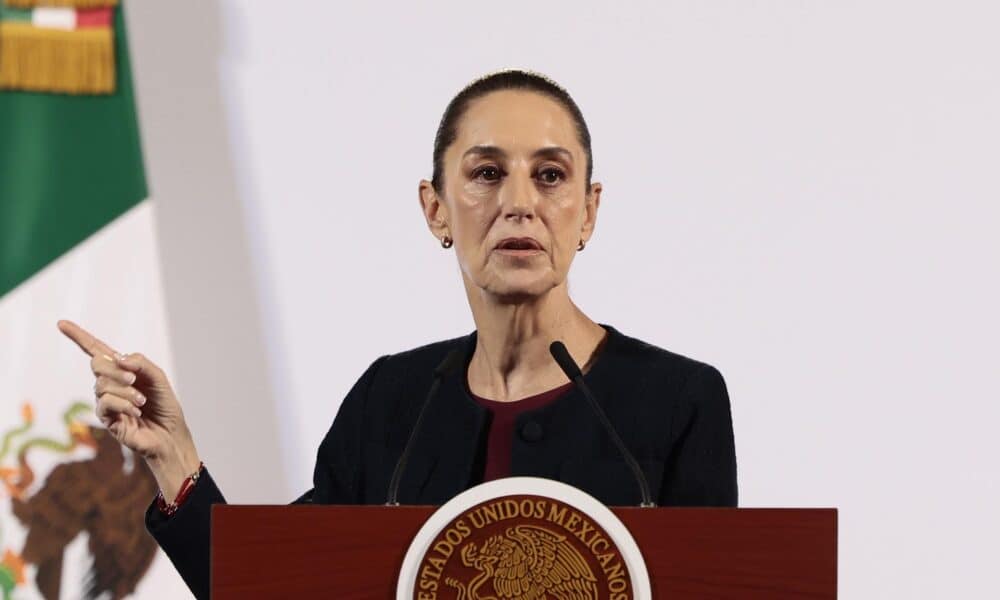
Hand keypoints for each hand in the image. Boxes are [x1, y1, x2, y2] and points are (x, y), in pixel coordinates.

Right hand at [58, 319, 200, 500]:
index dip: (79, 336)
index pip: (96, 350)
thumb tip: (117, 357)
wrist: (170, 434)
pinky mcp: (105, 418)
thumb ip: (140, 363)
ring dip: (127, 391)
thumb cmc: (164, 405)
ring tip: (142, 403)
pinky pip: (105, 402)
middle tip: (135, 380)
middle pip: (97, 362)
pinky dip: (123, 404)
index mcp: (121, 370)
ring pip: (103, 383)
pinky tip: (136, 412)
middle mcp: (109, 383)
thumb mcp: (157, 377)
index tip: (61, 323)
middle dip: (117, 368)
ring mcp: (105, 401)